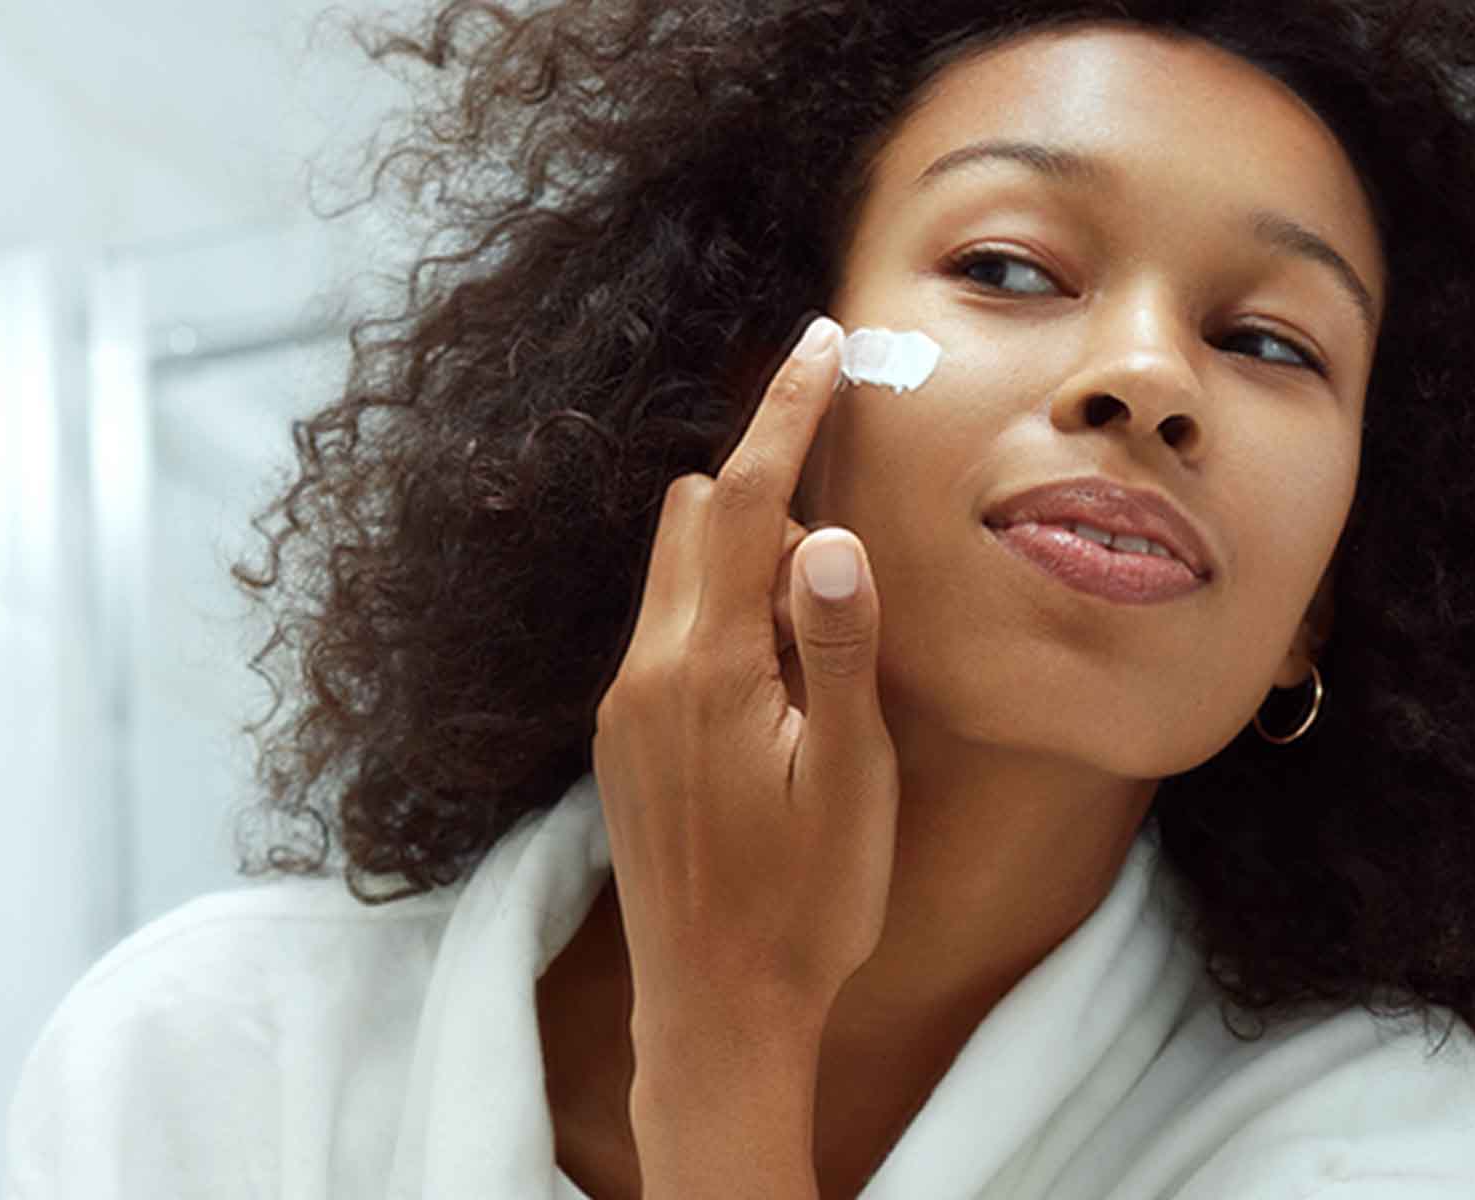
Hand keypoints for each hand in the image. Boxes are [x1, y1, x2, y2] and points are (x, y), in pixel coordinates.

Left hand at [591, 315, 902, 1036]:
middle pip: (697, 516)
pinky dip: (723, 613)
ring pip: (679, 573)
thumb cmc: (804, 903)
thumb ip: (837, 647)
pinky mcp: (626, 740)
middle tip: (849, 545)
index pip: (745, 501)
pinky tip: (783, 683)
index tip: (821, 341)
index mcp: (704, 668)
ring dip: (746, 557)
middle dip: (771, 489)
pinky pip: (670, 630)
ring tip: (825, 641)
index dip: (787, 413)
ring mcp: (626, 706)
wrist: (714, 1012)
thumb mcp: (849, 777)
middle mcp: (646, 672)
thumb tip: (827, 533)